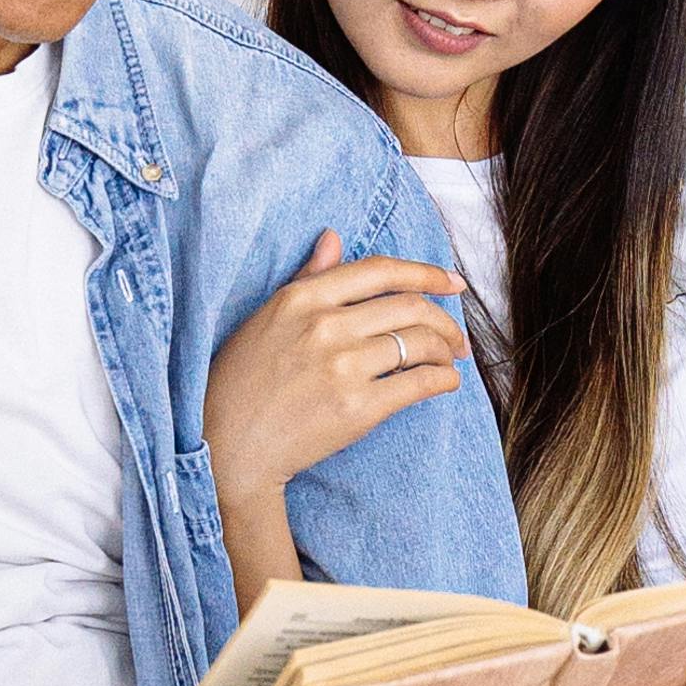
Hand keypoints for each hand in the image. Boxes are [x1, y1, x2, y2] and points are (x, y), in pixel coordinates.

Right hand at [204, 232, 469, 591]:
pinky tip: (446, 382)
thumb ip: (308, 277)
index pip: (381, 271)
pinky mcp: (358, 408)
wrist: (230, 447)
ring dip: (447, 350)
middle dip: (444, 319)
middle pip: (410, 306)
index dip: (426, 273)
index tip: (451, 282)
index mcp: (303, 298)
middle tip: (455, 335)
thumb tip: (335, 237)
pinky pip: (419, 383)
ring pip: (419, 343)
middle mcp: (325, 326)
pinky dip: (443, 380)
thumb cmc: (241, 381)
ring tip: (450, 359)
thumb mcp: (267, 317)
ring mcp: (343, 367)